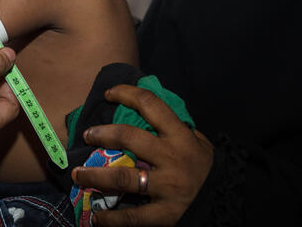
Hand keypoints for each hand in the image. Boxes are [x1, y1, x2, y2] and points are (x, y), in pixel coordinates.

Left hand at [71, 85, 213, 226]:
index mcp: (180, 135)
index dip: (126, 94)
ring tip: (78, 174)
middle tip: (87, 135)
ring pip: (123, 177)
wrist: (230, 201)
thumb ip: (173, 128)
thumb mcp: (197, 142)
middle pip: (129, 137)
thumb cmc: (206, 168)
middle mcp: (173, 157)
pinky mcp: (167, 214)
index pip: (151, 104)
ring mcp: (168, 186)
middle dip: (102, 134)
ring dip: (95, 175)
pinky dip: (111, 218)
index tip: (107, 93)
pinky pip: (134, 217)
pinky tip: (96, 218)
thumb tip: (142, 111)